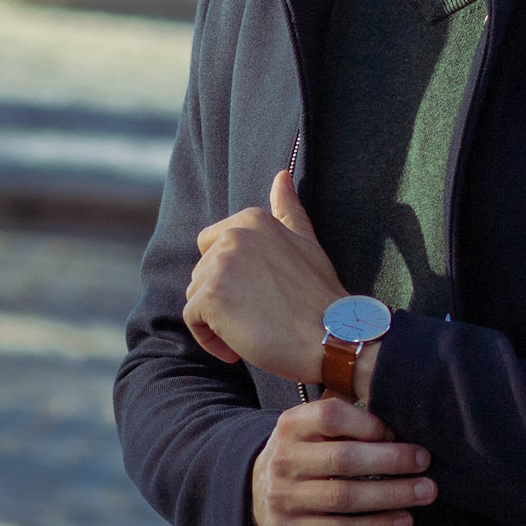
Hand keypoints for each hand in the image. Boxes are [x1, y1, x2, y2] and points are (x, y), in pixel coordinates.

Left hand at [186, 170, 339, 381]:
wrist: (333, 336)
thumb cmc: (322, 298)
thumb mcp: (307, 243)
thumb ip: (288, 210)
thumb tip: (282, 175)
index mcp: (253, 220)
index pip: (213, 246)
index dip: (233, 277)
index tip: (261, 295)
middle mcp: (233, 235)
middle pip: (203, 272)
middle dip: (225, 299)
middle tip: (262, 317)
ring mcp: (220, 264)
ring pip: (196, 296)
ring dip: (218, 321)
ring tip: (254, 332)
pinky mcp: (210, 295)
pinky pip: (192, 321)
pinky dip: (211, 340)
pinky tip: (238, 350)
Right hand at [252, 399, 435, 525]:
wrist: (261, 498)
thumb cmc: (306, 457)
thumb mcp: (313, 430)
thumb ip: (347, 422)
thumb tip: (401, 425)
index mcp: (291, 425)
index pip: (331, 416)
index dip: (369, 424)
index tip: (399, 432)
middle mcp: (283, 460)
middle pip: (343, 459)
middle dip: (391, 460)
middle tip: (425, 462)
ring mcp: (283, 498)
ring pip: (345, 497)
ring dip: (392, 495)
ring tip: (425, 492)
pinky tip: (404, 520)